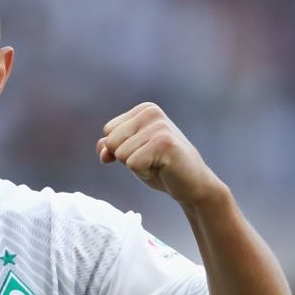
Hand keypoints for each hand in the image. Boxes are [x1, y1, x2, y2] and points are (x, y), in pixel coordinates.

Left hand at [96, 102, 221, 203]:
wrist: (192, 184)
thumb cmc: (160, 167)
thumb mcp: (130, 154)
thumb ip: (111, 147)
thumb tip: (101, 149)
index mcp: (144, 110)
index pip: (108, 131)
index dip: (120, 149)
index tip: (144, 152)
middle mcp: (152, 113)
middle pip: (111, 142)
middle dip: (126, 158)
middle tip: (151, 160)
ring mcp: (159, 127)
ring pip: (120, 154)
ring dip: (136, 166)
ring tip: (157, 164)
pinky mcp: (165, 144)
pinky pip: (132, 164)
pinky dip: (144, 173)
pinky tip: (162, 169)